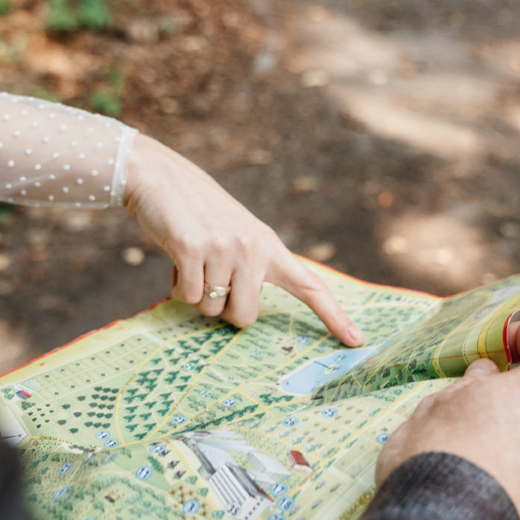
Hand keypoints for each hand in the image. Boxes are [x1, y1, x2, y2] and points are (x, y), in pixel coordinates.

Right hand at [123, 136, 362, 346]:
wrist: (163, 179)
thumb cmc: (200, 216)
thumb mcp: (239, 235)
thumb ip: (252, 268)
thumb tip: (243, 316)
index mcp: (270, 246)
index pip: (310, 286)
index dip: (333, 315)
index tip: (356, 340)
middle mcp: (253, 247)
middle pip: (245, 317)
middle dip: (224, 309)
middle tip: (212, 280)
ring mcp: (224, 248)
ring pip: (212, 310)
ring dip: (197, 296)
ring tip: (193, 262)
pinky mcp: (192, 249)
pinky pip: (187, 297)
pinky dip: (177, 287)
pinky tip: (178, 259)